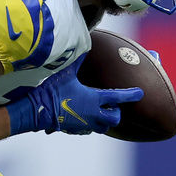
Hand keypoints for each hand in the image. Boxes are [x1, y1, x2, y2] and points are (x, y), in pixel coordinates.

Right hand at [7, 60, 142, 134]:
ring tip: (100, 111)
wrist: (36, 112)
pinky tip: (84, 117)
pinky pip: (88, 130)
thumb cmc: (52, 91)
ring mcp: (83, 124)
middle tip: (113, 105)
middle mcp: (92, 114)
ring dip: (105, 120)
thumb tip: (84, 46)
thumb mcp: (66, 73)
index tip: (140, 93)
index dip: (131, 94)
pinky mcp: (74, 129)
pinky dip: (90, 124)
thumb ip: (78, 60)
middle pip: (114, 119)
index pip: (118, 97)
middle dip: (116, 112)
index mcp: (94, 99)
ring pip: (103, 127)